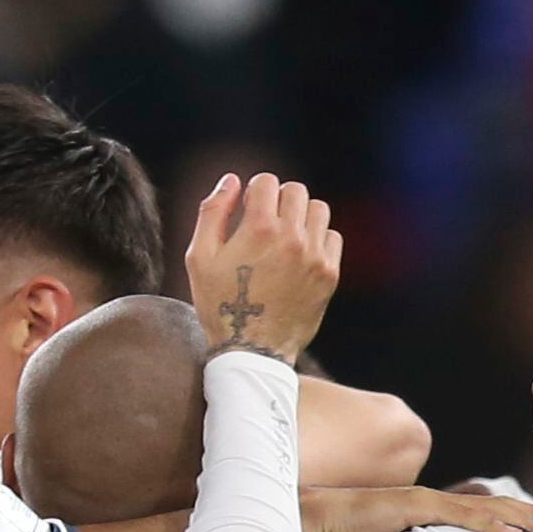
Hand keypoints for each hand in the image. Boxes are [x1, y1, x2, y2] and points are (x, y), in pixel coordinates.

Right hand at [185, 173, 341, 363]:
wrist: (252, 351)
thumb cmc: (220, 304)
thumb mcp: (199, 258)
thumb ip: (212, 212)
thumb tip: (231, 180)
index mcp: (259, 229)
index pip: (267, 181)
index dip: (254, 192)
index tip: (248, 210)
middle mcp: (292, 238)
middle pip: (295, 191)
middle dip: (278, 201)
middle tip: (266, 225)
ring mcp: (315, 256)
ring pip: (318, 209)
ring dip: (301, 216)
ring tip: (285, 238)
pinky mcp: (329, 274)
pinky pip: (332, 237)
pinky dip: (318, 239)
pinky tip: (300, 256)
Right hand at [305, 485, 532, 531]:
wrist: (311, 522)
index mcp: (434, 514)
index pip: (486, 516)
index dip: (521, 523)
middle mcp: (435, 503)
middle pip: (498, 508)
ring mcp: (426, 502)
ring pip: (488, 510)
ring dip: (527, 521)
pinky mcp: (412, 508)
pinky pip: (458, 517)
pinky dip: (489, 525)